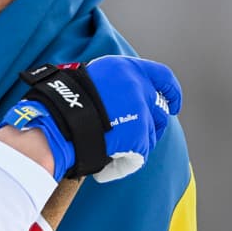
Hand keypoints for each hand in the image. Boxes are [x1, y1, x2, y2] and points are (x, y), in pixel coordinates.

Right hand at [0, 56, 181, 181]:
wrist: (58, 122)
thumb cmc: (66, 102)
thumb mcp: (93, 78)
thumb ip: (114, 83)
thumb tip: (122, 95)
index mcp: (127, 69)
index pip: (163, 76)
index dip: (171, 91)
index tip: (173, 103)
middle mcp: (139, 87)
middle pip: (160, 110)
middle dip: (154, 124)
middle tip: (139, 134)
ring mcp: (141, 113)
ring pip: (151, 134)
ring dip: (137, 143)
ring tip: (116, 148)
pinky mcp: (139, 137)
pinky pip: (140, 154)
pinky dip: (126, 161)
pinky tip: (110, 161)